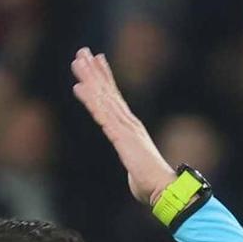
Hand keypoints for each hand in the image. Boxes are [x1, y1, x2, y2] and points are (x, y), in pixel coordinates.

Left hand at [69, 48, 176, 204]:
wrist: (164, 189)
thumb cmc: (152, 184)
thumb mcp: (137, 168)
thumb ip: (135, 164)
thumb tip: (137, 172)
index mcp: (132, 129)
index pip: (115, 99)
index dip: (106, 80)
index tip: (98, 62)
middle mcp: (129, 123)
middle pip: (108, 91)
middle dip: (95, 71)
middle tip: (82, 52)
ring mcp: (126, 127)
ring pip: (104, 97)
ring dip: (90, 78)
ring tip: (77, 60)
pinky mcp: (121, 136)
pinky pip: (101, 114)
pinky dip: (90, 99)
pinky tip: (78, 87)